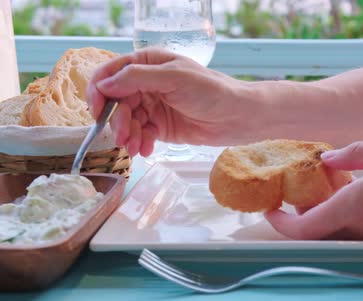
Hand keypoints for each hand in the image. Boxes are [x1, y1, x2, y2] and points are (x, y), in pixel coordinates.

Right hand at [86, 47, 249, 156]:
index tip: (97, 111)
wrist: (239, 117)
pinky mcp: (160, 127)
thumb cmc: (212, 91)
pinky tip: (147, 150)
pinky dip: (140, 144)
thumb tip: (104, 85)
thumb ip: (137, 78)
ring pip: (126, 121)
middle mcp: (147, 83)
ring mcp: (153, 106)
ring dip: (127, 136)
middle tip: (124, 138)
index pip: (110, 73)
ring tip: (136, 148)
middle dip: (117, 121)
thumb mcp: (174, 78)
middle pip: (115, 102)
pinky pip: (140, 135)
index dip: (99, 91)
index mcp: (148, 63)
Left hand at [265, 134, 362, 239]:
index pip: (305, 228)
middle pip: (318, 232)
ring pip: (336, 231)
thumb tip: (327, 160)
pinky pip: (356, 228)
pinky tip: (345, 189)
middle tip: (290, 189)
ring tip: (315, 184)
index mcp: (358, 206)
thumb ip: (354, 154)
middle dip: (298, 215)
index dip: (281, 223)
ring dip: (319, 214)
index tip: (269, 209)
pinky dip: (341, 214)